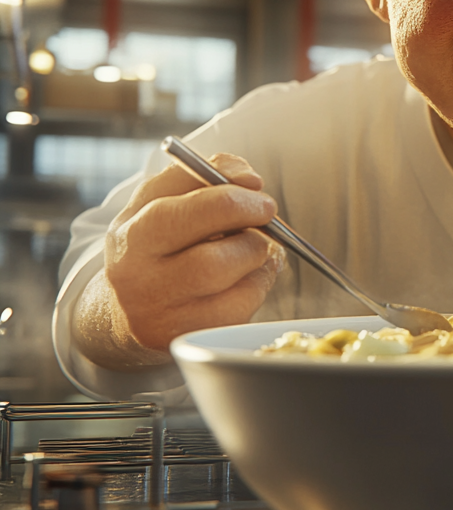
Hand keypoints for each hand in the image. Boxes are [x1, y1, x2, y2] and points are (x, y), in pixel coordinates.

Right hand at [73, 154, 284, 366]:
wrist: (128, 310)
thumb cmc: (157, 243)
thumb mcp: (162, 201)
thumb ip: (202, 175)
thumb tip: (249, 179)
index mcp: (131, 236)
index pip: (184, 211)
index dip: (231, 194)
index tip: (256, 186)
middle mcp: (139, 281)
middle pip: (210, 260)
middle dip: (250, 227)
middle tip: (267, 212)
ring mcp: (163, 315)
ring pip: (231, 283)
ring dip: (256, 252)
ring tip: (251, 243)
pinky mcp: (190, 334)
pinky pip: (243, 303)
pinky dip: (258, 280)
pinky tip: (248, 272)